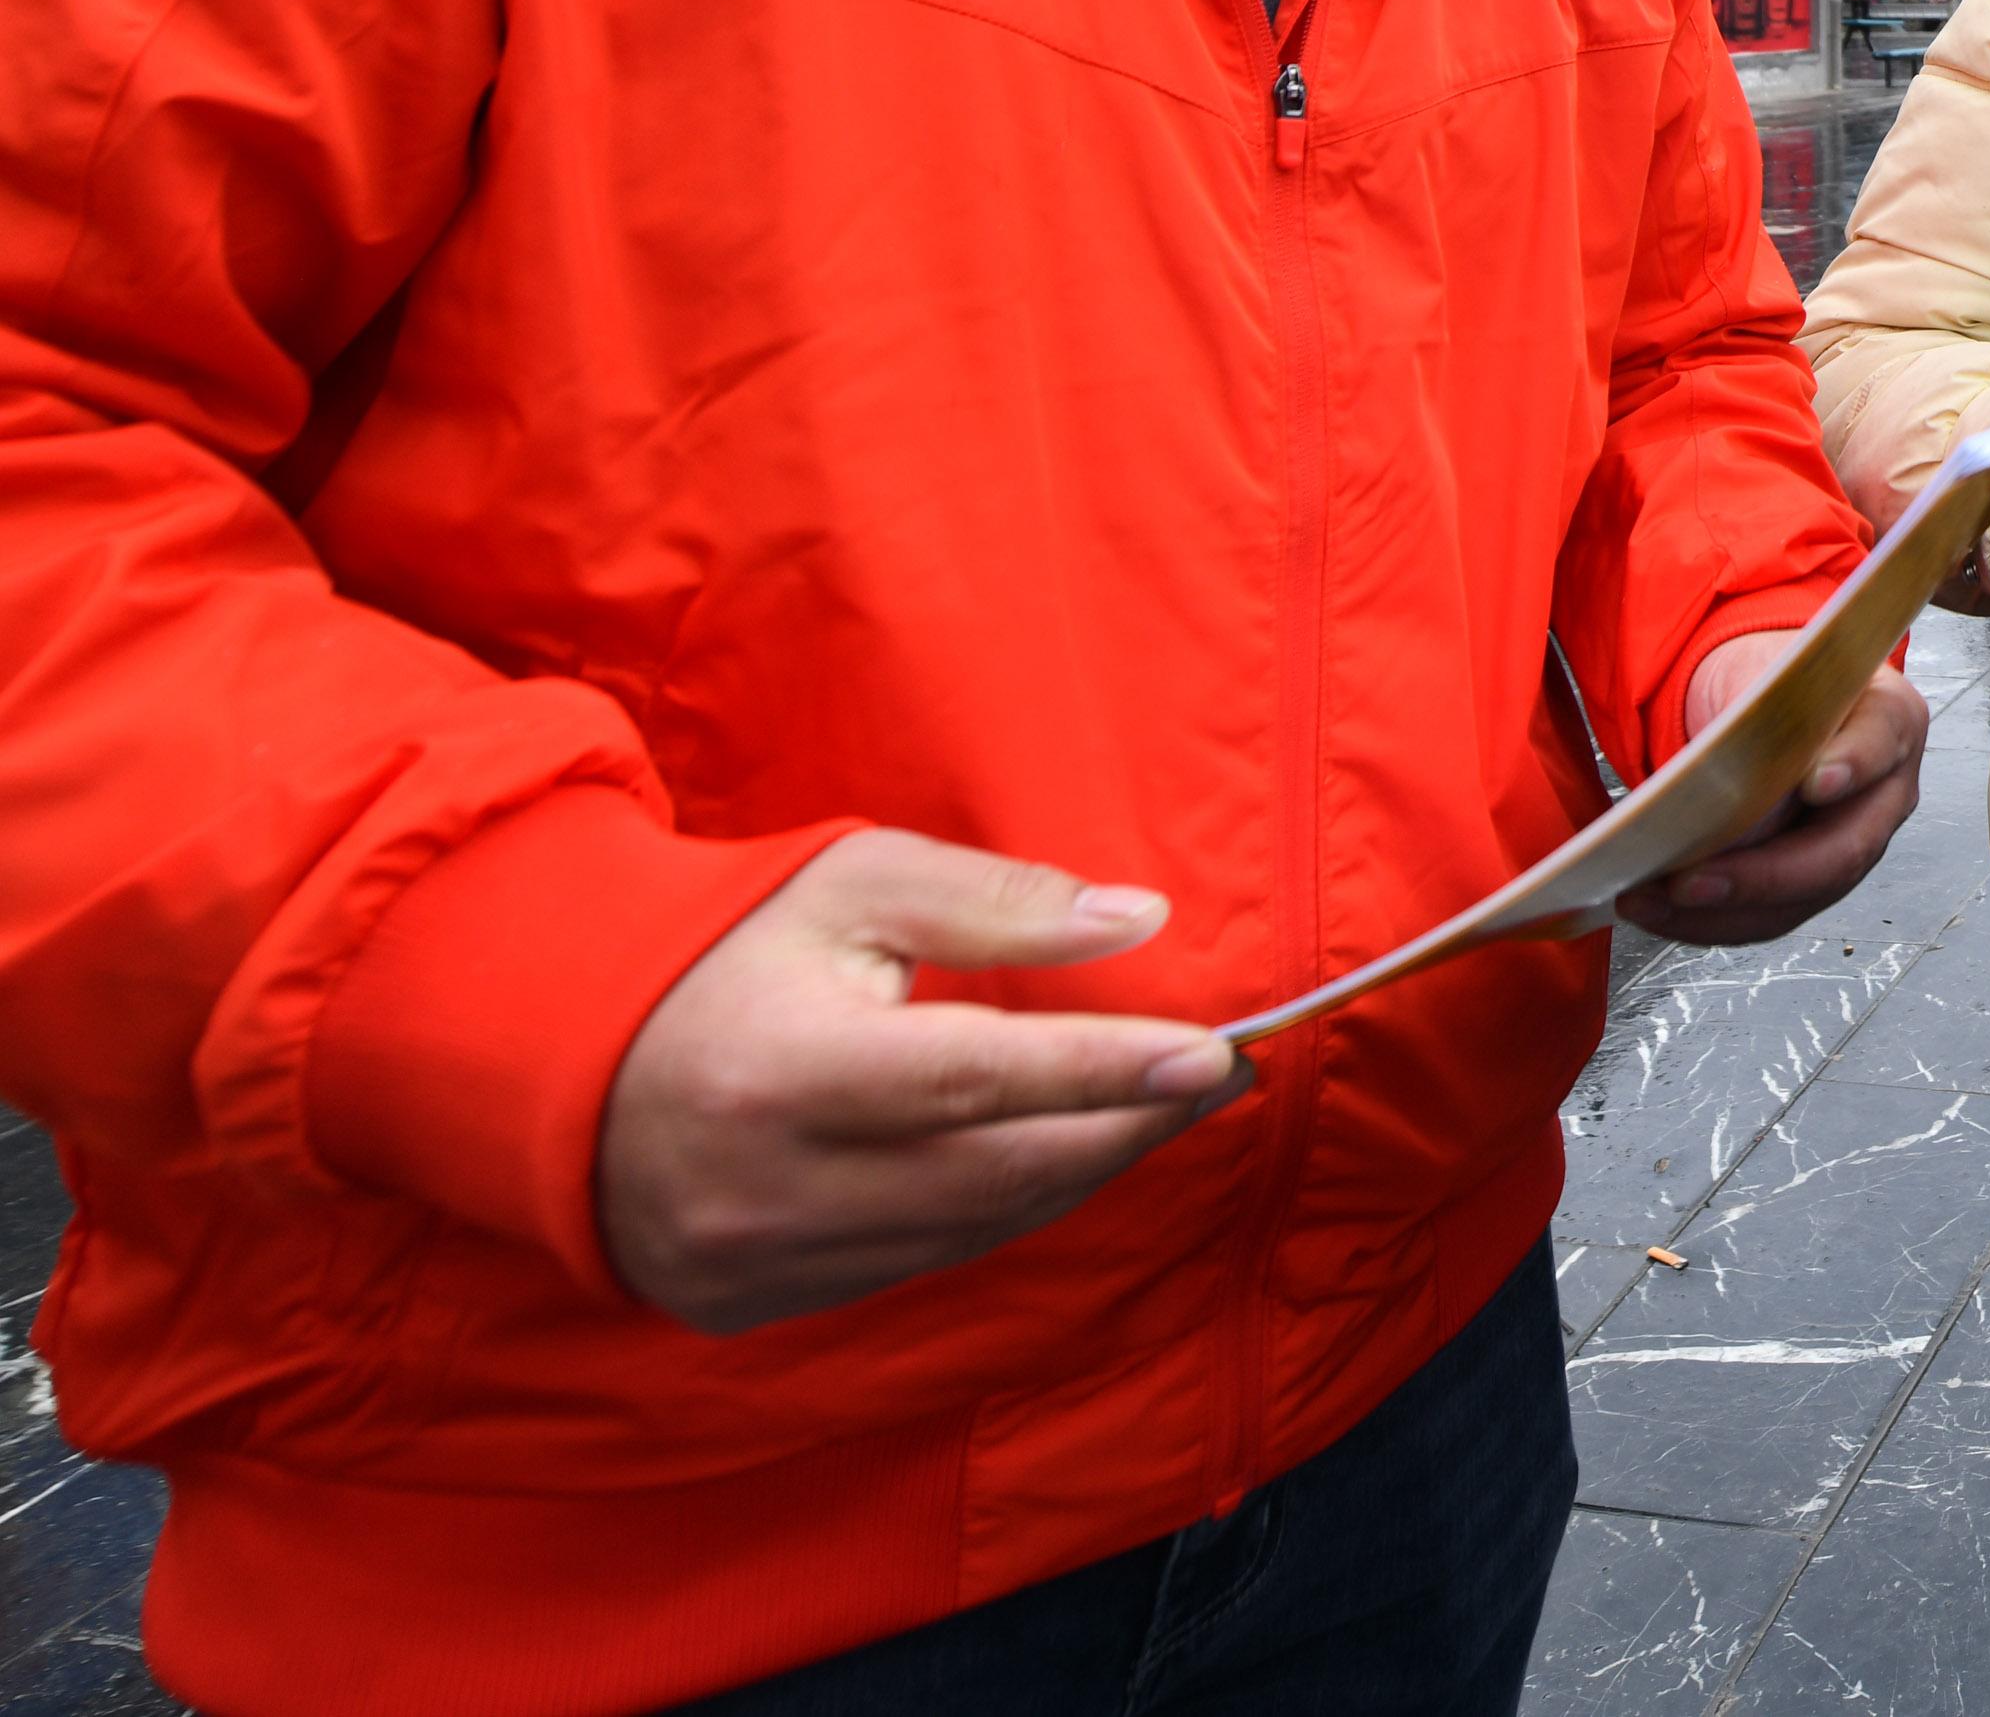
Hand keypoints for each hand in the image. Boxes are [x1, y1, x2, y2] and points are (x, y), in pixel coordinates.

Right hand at [597, 830, 1244, 1335]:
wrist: (564, 1058)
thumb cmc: (728, 946)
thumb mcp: (854, 886)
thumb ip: (998, 902)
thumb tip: (1139, 922)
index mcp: (784, 1073)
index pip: (979, 1081)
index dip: (1107, 1072)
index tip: (1217, 1053)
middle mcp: (769, 1190)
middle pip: (996, 1173)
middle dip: (1128, 1126)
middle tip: (1221, 1076)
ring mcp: (758, 1264)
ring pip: (973, 1229)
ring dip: (1081, 1170)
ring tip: (1162, 1108)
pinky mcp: (754, 1306)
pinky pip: (921, 1264)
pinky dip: (1002, 1209)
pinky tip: (1058, 1155)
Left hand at [1614, 633, 1934, 948]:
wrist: (1761, 704)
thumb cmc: (1770, 680)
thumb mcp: (1763, 671)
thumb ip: (1762, 718)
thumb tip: (1735, 795)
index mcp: (1888, 719)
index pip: (1881, 741)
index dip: (1853, 765)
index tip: (1815, 782)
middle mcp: (1883, 794)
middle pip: (1842, 851)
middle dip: (1762, 875)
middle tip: (1690, 881)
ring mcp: (1853, 845)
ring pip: (1801, 899)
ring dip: (1720, 911)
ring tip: (1648, 899)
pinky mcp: (1812, 883)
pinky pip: (1768, 916)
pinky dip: (1707, 921)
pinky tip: (1656, 908)